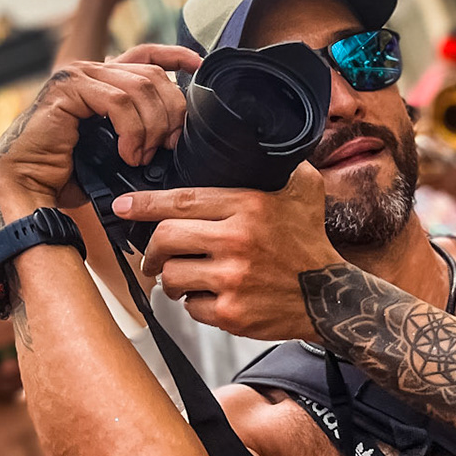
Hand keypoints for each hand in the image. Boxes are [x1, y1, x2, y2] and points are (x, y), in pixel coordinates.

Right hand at [0, 44, 199, 218]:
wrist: (30, 184)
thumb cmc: (70, 172)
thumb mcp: (117, 148)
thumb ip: (141, 128)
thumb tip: (175, 132)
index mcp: (102, 81)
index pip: (146, 55)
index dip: (175, 56)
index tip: (198, 65)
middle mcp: (90, 71)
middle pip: (152, 75)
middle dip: (170, 111)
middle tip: (167, 145)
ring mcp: (77, 75)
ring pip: (140, 87)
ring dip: (151, 126)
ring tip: (143, 155)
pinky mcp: (67, 88)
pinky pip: (118, 101)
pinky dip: (131, 130)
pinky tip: (127, 153)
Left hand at [118, 163, 342, 339]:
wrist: (331, 297)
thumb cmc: (310, 243)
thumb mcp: (303, 190)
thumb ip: (276, 164)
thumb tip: (252, 142)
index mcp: (249, 206)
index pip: (182, 200)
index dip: (145, 203)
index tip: (123, 206)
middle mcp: (238, 241)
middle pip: (166, 239)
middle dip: (152, 249)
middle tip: (153, 254)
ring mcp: (233, 279)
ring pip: (172, 276)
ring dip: (171, 278)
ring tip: (184, 277)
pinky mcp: (232, 313)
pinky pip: (191, 308)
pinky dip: (195, 304)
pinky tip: (210, 297)